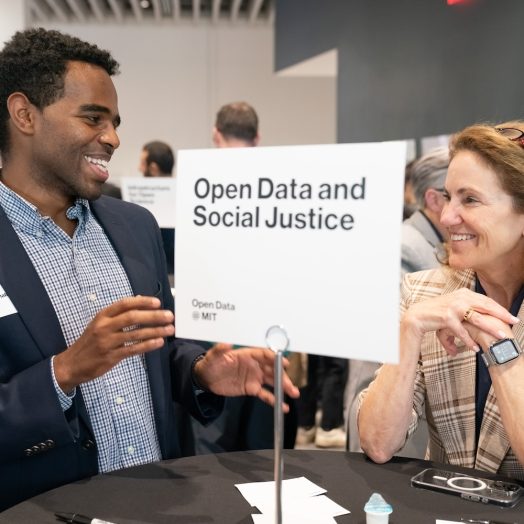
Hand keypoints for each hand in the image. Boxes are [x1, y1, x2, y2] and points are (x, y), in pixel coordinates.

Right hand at [54, 296, 174, 391]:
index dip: (142, 302)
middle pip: (132, 318)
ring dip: (155, 331)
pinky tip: (159, 342)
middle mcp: (104, 327)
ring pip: (136, 334)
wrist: (71, 364)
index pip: (124, 304)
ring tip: (169, 329)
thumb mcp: (100, 323)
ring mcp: (107, 342)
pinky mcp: (111, 357)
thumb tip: (141, 299)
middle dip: (153, 316)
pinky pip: (133, 349)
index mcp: (102, 315)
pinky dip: (147, 345)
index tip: (157, 302)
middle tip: (170, 316)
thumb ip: (119, 313)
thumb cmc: (90, 341)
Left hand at [193, 343, 299, 411]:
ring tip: (293, 394)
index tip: (284, 363)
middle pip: (273, 369)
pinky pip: (265, 394)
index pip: (265, 355)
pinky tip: (283, 406)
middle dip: (283, 376)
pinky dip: (274, 400)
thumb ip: (220, 350)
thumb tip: (227, 343)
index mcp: (248, 355)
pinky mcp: (252, 389)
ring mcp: (255, 377)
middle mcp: (254, 365)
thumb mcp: (213, 356)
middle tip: (290, 385)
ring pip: (272, 381)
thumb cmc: (211, 364)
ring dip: (283, 387)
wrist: (206, 379)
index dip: (275, 358)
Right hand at [403, 288, 517, 355]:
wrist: (418, 315)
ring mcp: (454, 307)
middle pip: (486, 306)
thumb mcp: (453, 304)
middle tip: (514, 322)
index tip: (511, 316)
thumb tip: (482, 313)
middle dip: (502, 315)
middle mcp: (460, 298)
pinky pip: (462, 331)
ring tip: (501, 335)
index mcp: (463, 293)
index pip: (486, 300)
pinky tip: (475, 348)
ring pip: (477, 319)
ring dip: (490, 328)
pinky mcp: (447, 318)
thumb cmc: (436, 311)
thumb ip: (467, 305)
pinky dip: (469, 341)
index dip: (500, 308)